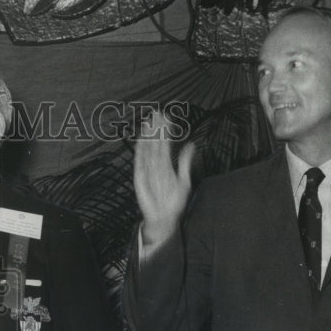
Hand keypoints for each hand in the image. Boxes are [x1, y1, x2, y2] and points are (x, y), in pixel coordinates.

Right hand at [133, 111, 194, 246]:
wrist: (164, 218)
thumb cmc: (173, 203)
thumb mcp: (184, 180)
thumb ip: (185, 163)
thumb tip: (191, 145)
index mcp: (166, 166)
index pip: (165, 145)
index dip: (166, 131)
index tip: (167, 117)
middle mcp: (156, 166)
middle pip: (155, 144)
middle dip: (156, 129)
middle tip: (156, 112)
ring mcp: (147, 171)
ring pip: (148, 150)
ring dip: (148, 136)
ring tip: (149, 121)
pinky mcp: (140, 178)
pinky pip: (140, 162)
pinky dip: (140, 151)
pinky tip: (141, 140)